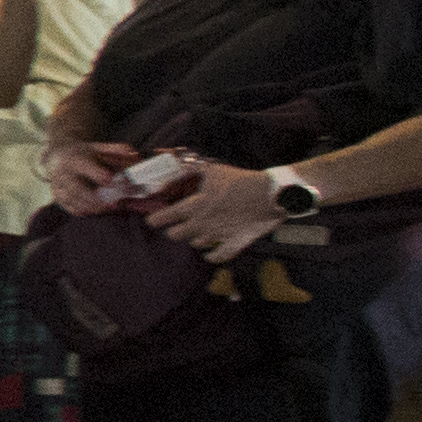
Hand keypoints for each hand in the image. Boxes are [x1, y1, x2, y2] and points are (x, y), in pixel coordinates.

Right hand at [39, 135, 151, 214]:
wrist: (57, 157)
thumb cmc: (83, 154)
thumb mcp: (98, 147)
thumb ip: (117, 150)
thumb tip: (134, 154)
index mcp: (74, 159)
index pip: (86, 167)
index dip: (101, 176)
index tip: (117, 182)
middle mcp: (62, 173)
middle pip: (77, 189)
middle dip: (96, 199)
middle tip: (115, 204)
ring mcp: (58, 186)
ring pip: (74, 201)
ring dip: (92, 207)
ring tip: (109, 208)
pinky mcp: (57, 196)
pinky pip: (69, 207)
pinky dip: (84, 210)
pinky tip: (96, 209)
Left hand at [154, 159, 287, 262]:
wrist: (269, 194)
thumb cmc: (240, 180)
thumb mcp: (212, 170)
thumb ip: (191, 169)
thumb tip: (175, 165)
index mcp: (195, 206)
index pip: (165, 218)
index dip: (155, 220)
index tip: (151, 220)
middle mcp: (203, 223)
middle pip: (175, 235)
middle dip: (172, 230)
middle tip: (175, 226)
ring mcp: (218, 236)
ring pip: (195, 244)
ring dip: (193, 239)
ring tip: (195, 233)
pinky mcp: (235, 243)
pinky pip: (218, 257)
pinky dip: (212, 256)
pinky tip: (208, 254)